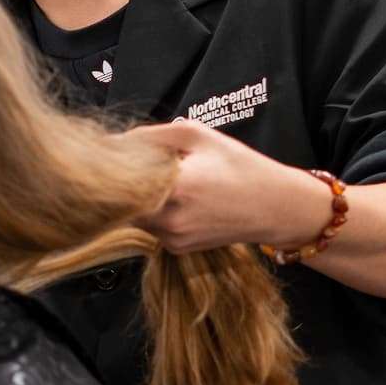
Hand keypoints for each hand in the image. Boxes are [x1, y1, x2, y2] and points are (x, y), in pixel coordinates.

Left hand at [119, 121, 331, 253]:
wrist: (275, 207)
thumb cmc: (240, 166)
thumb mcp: (198, 136)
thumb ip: (152, 136)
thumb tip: (115, 141)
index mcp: (174, 186)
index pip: (119, 180)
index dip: (111, 166)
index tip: (110, 155)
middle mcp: (169, 219)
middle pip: (122, 201)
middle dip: (124, 183)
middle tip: (135, 165)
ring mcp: (172, 238)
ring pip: (134, 216)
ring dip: (139, 199)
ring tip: (164, 181)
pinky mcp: (176, 248)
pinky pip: (151, 227)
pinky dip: (155, 212)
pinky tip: (177, 200)